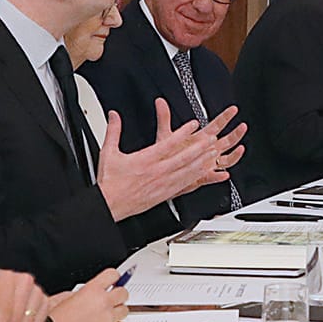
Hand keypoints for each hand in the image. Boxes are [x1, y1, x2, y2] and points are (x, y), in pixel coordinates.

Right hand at [45, 271, 128, 321]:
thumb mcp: (63, 298)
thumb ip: (81, 292)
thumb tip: (88, 293)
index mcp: (92, 290)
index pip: (113, 275)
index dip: (114, 279)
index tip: (114, 283)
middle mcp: (103, 302)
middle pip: (123, 293)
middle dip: (118, 297)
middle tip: (111, 302)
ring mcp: (109, 318)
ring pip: (126, 310)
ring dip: (118, 314)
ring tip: (105, 319)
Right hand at [96, 102, 245, 221]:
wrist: (109, 205)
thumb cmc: (110, 182)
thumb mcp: (109, 152)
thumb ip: (114, 131)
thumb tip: (114, 116)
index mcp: (145, 160)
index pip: (168, 143)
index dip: (183, 133)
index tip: (193, 124)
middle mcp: (157, 172)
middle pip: (183, 158)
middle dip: (200, 148)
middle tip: (212, 139)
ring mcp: (162, 184)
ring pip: (187, 171)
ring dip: (202, 161)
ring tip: (213, 154)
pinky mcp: (164, 194)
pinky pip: (184, 184)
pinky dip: (196, 177)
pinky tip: (204, 173)